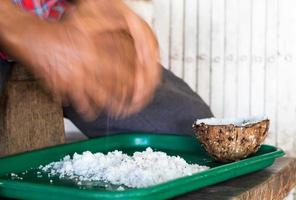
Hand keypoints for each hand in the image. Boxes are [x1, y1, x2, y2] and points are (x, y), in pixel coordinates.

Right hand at [0, 0, 160, 119]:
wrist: (33, 38)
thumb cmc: (59, 32)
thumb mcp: (86, 25)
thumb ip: (106, 28)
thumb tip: (123, 27)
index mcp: (96, 50)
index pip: (120, 68)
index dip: (132, 79)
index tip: (139, 86)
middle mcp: (89, 65)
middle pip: (113, 85)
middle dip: (125, 96)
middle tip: (132, 104)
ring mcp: (77, 78)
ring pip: (99, 96)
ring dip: (109, 105)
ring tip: (117, 111)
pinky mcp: (64, 87)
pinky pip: (79, 102)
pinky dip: (87, 109)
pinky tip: (91, 112)